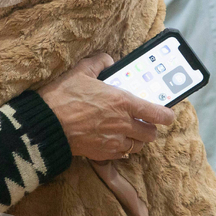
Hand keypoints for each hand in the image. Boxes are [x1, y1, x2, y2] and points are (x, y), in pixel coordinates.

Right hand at [38, 53, 175, 160]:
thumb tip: (109, 60)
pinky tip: (113, 141)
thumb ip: (100, 63)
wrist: (47, 125)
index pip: (157, 113)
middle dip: (150, 128)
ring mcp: (114, 141)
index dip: (167, 115)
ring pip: (138, 146)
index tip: (168, 114)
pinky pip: (123, 154)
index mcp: (123, 101)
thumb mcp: (81, 71)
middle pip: (151, 134)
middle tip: (143, 122)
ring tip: (128, 132)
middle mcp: (123, 123)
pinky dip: (122, 149)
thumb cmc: (63, 96)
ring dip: (137, 140)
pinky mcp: (104, 154)